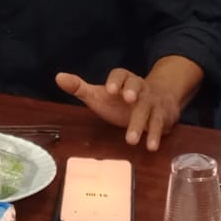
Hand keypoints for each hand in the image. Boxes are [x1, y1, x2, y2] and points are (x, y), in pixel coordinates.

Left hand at [55, 65, 185, 150]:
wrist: (157, 100)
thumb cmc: (121, 100)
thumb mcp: (100, 93)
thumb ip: (80, 87)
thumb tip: (58, 77)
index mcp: (124, 79)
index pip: (120, 74)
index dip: (116, 81)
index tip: (110, 89)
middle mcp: (140, 87)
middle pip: (137, 86)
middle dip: (133, 91)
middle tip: (128, 99)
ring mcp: (152, 101)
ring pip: (148, 108)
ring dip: (141, 123)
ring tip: (131, 140)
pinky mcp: (162, 116)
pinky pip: (160, 124)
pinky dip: (155, 135)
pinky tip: (150, 147)